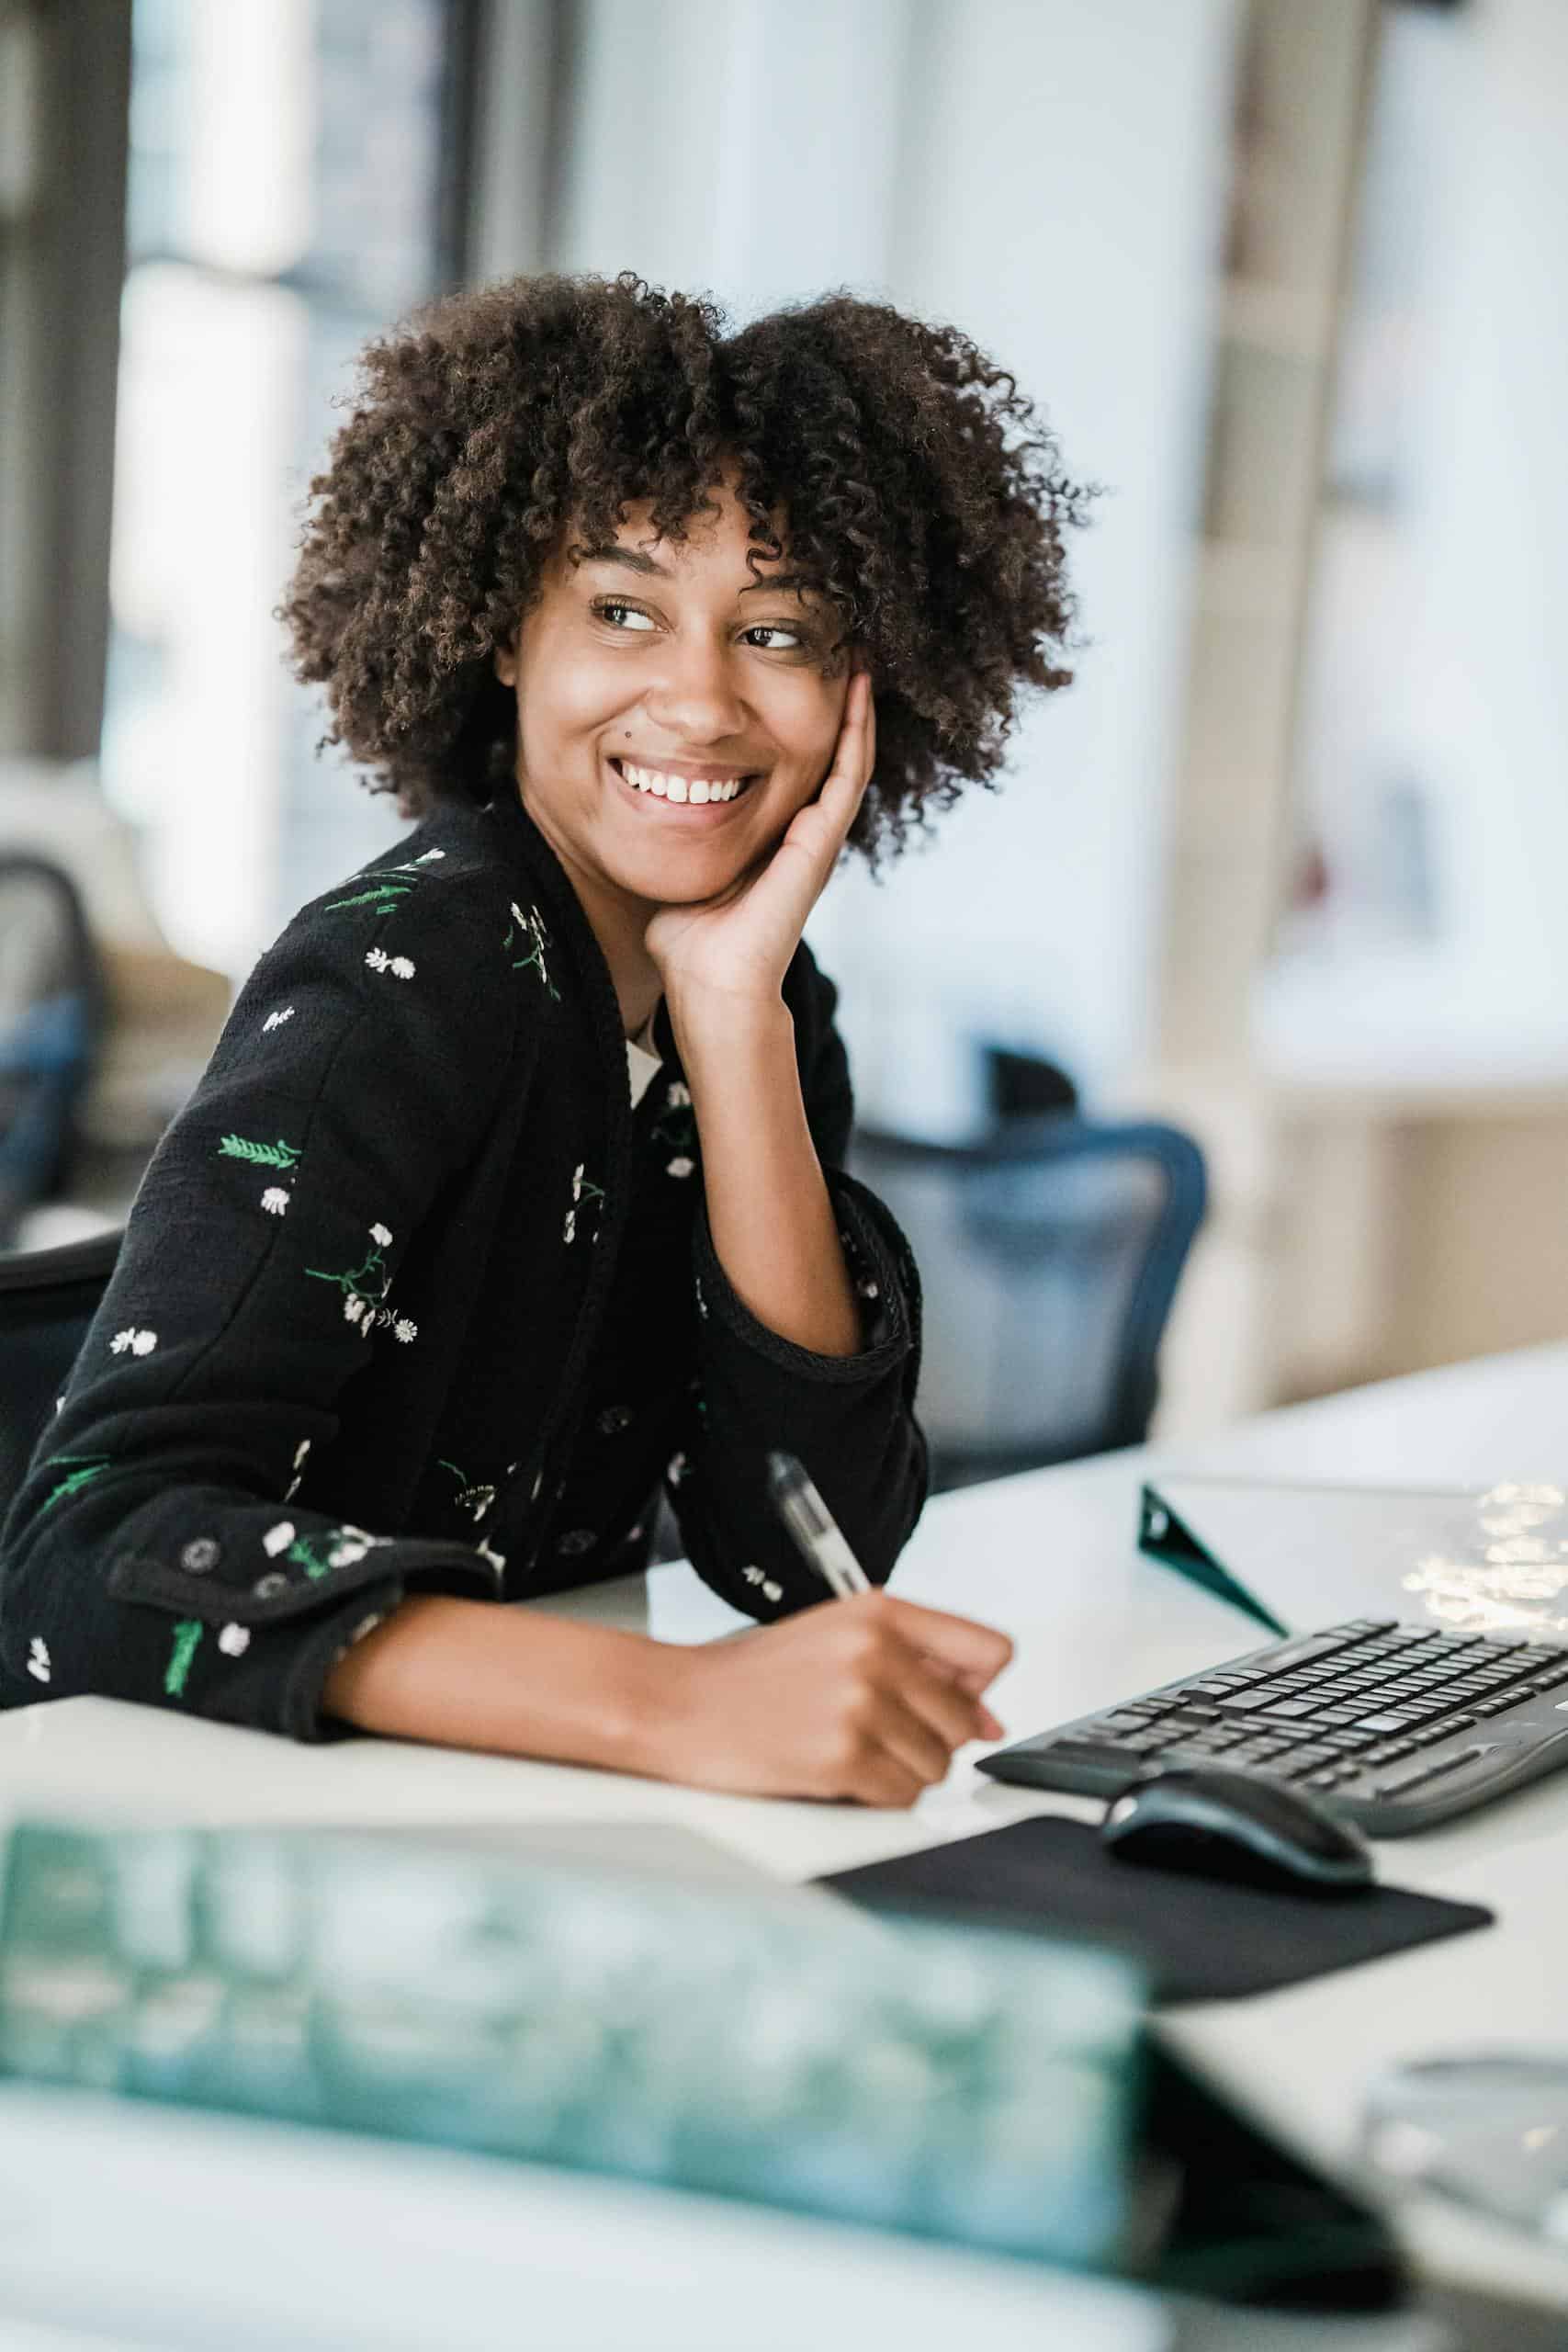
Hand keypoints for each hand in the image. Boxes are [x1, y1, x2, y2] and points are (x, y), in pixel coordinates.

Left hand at [644, 668, 875, 1013]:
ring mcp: (815, 839)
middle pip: (829, 755)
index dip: (799, 722)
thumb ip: (670, 838)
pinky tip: (858, 692)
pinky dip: (856, 733)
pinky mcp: (818, 844)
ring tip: (860, 657)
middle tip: (843, 651)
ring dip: (857, 708)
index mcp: (773, 839)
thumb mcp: (679, 870)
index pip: (796, 768)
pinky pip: (846, 776)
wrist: (712, 986)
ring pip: (849, 758)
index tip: (792, 675)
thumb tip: (641, 805)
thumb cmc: (690, 943)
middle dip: (836, 706)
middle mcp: (802, 835)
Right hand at [649, 1589, 1012, 1806]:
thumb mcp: (838, 1637)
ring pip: (939, 1765)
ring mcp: (860, 1705)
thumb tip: (991, 1720)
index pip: (991, 1650)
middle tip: (877, 1733)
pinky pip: (904, 1795)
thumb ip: (919, 1664)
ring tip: (850, 1749)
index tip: (954, 1703)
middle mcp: (877, 1652)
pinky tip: (838, 1773)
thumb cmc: (755, 1676)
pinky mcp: (842, 1757)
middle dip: (931, 1739)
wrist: (679, 1705)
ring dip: (902, 1770)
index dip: (979, 1688)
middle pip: (966, 1721)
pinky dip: (878, 1795)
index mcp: (881, 1612)